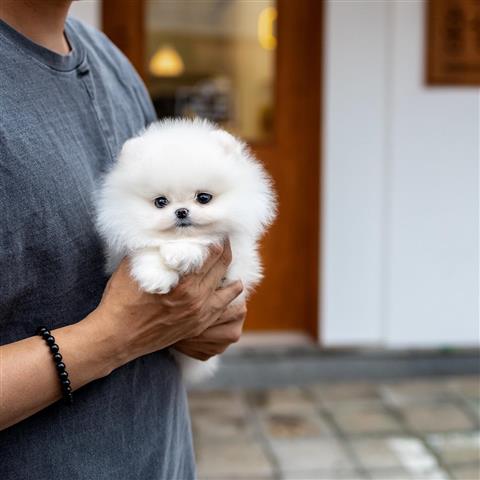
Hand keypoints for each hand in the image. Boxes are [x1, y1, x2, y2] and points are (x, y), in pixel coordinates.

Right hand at [89, 241, 243, 367]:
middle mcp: (197, 300)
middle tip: (225, 241)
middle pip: (222, 268)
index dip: (217, 240)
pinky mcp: (197, 327)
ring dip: (232, 276)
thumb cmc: (122, 301)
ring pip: (229, 292)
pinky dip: (229, 298)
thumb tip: (167, 235)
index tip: (218, 231)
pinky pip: (222, 310)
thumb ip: (154, 249)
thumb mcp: (135, 267)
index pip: (212, 255)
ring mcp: (199, 316)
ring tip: (230, 265)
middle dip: (225, 251)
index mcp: (185, 284)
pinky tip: (231, 290)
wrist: (116, 337)